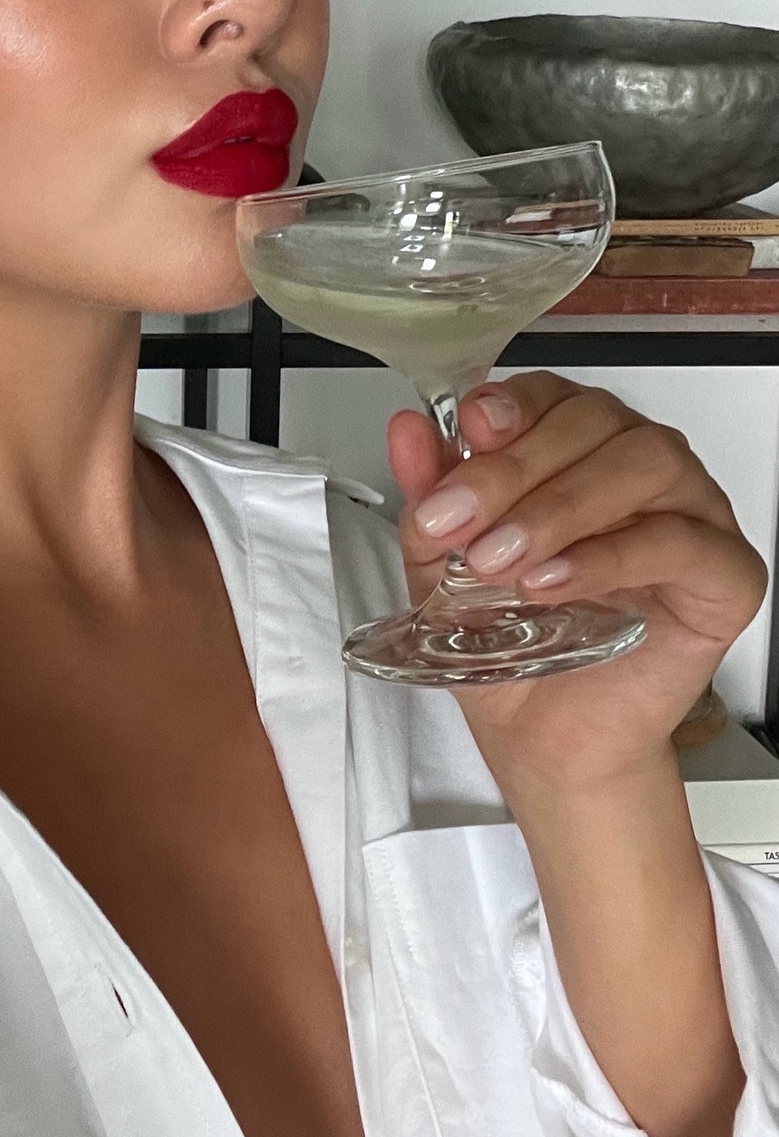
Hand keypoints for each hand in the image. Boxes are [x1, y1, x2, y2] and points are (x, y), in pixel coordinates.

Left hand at [387, 373, 767, 797]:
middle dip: (516, 468)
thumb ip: (430, 497)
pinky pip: (680, 540)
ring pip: (646, 463)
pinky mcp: (727, 574)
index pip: (553, 394)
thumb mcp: (443, 568)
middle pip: (596, 421)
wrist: (546, 742)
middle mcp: (639, 467)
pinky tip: (552, 582)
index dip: (511, 408)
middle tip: (462, 524)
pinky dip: (608, 555)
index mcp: (577, 448)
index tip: (467, 434)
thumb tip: (408, 430)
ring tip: (502, 562)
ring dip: (561, 507)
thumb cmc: (512, 647)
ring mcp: (694, 514)